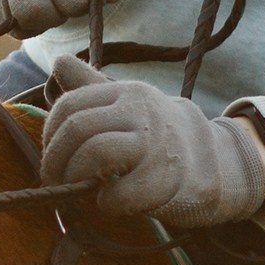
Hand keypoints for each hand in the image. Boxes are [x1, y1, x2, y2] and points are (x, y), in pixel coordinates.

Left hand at [39, 60, 264, 228]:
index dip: (50, 133)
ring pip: (93, 152)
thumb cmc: (157, 135)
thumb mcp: (128, 103)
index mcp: (127, 92)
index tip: (51, 155)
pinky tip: (107, 202)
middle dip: (55, 158)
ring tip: (75, 189)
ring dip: (73, 177)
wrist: (214, 163)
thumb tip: (58, 62)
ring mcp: (153, 145)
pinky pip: (117, 193)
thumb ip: (92, 86)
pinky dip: (104, 202)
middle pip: (77, 127)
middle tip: (53, 178)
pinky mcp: (163, 180)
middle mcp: (140, 111)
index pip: (70, 104)